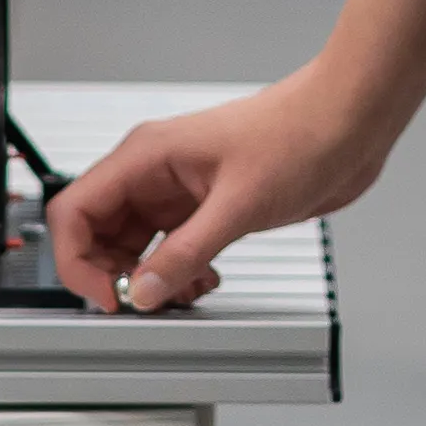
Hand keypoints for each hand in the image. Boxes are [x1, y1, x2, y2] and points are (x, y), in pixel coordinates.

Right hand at [47, 67, 387, 315]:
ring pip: (135, 243)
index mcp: (148, 156)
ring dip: (149, 277)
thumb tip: (143, 291)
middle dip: (115, 274)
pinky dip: (177, 271)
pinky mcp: (208, 204)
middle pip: (100, 232)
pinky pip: (170, 246)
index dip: (79, 261)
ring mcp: (181, 188)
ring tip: (180, 296)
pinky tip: (203, 281)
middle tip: (146, 304)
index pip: (76, 210)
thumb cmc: (299, 134)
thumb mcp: (238, 205)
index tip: (109, 297)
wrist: (348, 121)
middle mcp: (156, 171)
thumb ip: (185, 253)